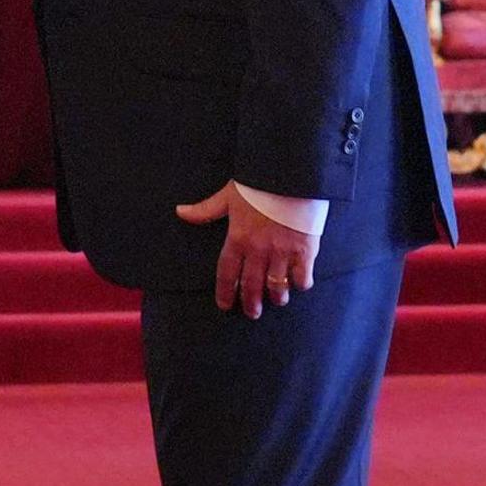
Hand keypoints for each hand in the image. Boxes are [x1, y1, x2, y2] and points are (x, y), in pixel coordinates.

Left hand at [178, 183, 316, 315]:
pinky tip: (299, 283)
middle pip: (251, 286)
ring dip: (277, 297)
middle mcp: (259, 250)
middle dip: (251, 303)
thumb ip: (205, 209)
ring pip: (277, 286)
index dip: (225, 292)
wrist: (291, 172)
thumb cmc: (258, 183)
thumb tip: (180, 212)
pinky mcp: (305, 250)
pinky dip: (301, 283)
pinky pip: (302, 277)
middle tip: (253, 313)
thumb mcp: (228, 195)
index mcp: (238, 238)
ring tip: (277, 301)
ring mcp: (282, 252)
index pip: (227, 274)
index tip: (225, 304)